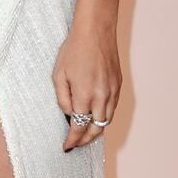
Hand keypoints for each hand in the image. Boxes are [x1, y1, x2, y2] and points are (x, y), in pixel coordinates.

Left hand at [52, 21, 119, 150]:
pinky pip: (112, 108)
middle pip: (96, 129)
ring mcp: (113, 91)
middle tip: (76, 144)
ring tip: (85, 135)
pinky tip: (95, 117)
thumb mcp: (58, 75)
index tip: (67, 146)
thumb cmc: (74, 49)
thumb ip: (62, 99)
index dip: (73, 139)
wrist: (96, 31)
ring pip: (107, 120)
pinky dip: (104, 117)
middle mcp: (102, 96)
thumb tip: (69, 114)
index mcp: (85, 94)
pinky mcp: (118, 85)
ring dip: (96, 130)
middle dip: (85, 140)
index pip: (79, 127)